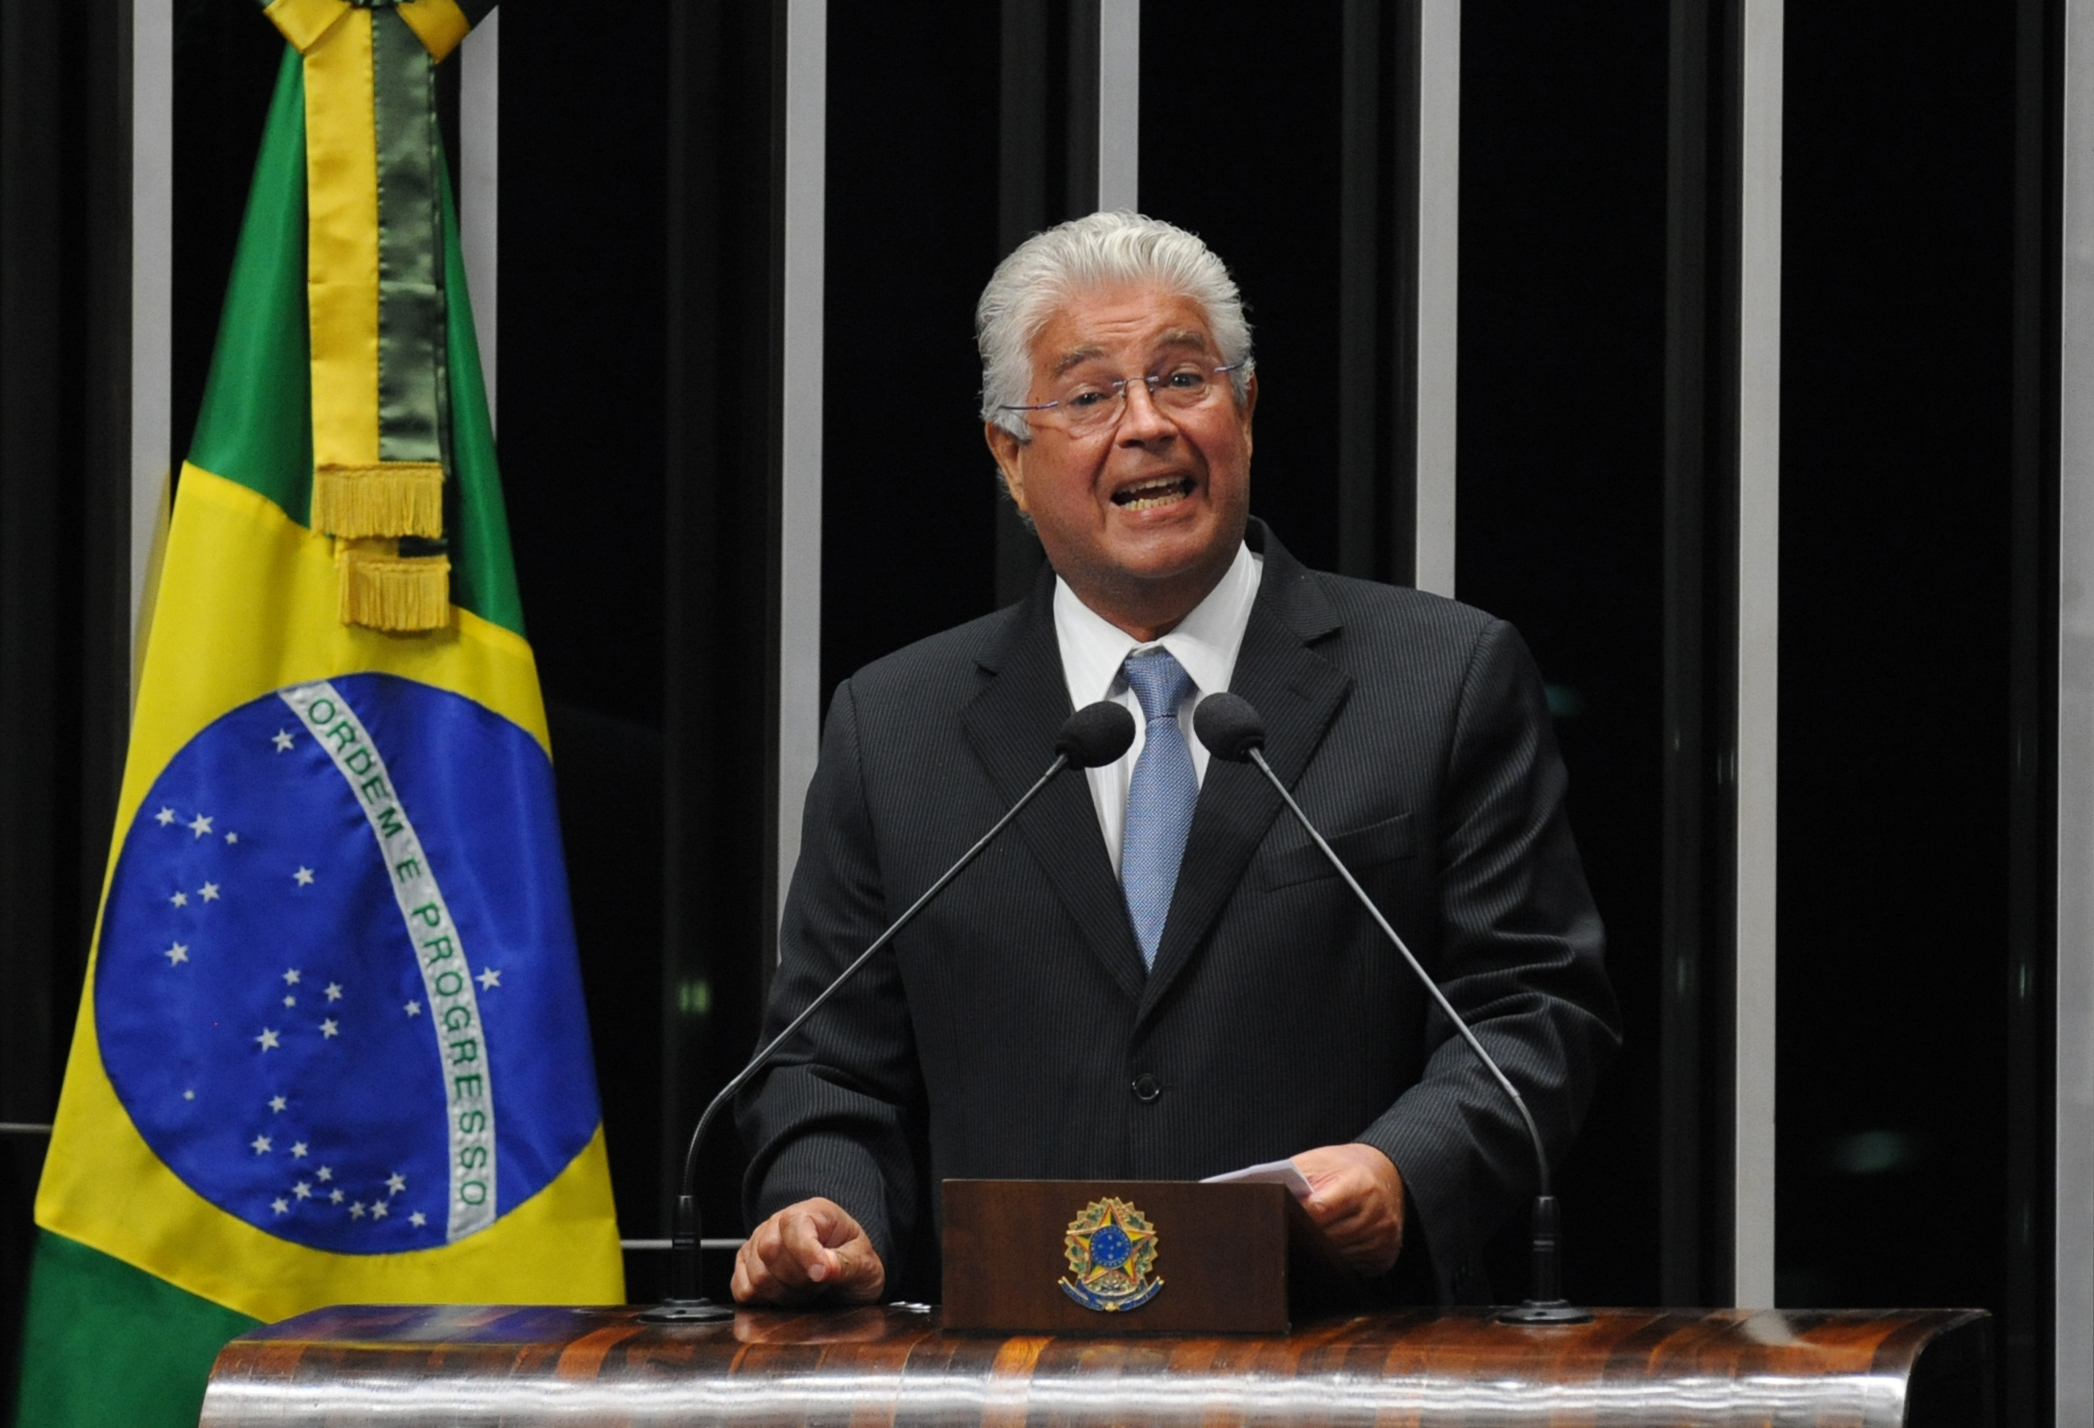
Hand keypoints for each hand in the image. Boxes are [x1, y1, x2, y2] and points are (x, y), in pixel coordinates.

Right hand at [730, 1197, 886, 1305]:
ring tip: (806, 1288)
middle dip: (797, 1278)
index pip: (794, 1225)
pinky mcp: (746, 1267)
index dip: (806, 1253)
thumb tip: (826, 1268)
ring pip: (756, 1275)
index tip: (821, 1275)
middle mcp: (779, 1223)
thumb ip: (846, 1264)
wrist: (843, 1270)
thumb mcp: (865, 1263)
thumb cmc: (852, 1261)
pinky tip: (786, 1294)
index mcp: (813, 1212)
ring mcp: (758, 1243)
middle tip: (818, 1284)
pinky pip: (743, 1290)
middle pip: (770, 1250)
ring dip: (784, 1293)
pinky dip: (765, 1301)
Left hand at [1293, 1143, 1405, 1276]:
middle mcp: (1375, 1212)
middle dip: (1305, 1234)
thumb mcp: (1319, 1161)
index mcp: (1358, 1184)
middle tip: (1288, 1230)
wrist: (1387, 1175)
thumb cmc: (1346, 1168)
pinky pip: (1352, 1266)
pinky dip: (1338, 1257)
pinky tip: (1333, 1243)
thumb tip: (1265, 1195)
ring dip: (1320, 1249)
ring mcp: (1383, 1237)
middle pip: (1327, 1237)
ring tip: (1309, 1236)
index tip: (1280, 1215)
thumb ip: (1294, 1177)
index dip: (1297, 1214)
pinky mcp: (1386, 1255)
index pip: (1319, 1209)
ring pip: (1337, 1256)